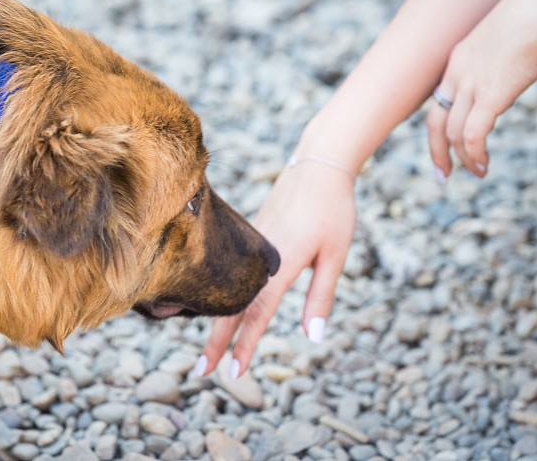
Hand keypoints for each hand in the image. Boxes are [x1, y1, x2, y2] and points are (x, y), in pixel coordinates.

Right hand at [194, 161, 355, 378]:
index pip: (257, 313)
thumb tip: (313, 337)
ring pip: (228, 289)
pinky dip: (222, 296)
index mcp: (281, 263)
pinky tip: (221, 308)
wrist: (318, 164)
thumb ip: (322, 297)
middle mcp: (258, 257)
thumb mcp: (335, 256)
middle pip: (232, 307)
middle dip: (216, 342)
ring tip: (208, 349)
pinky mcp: (251, 237)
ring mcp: (251, 245)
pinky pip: (231, 272)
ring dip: (217, 321)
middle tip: (201, 372)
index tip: (233, 372)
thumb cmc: (334, 210)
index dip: (245, 345)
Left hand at [428, 0, 536, 178]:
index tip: (444, 146)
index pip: (439, 101)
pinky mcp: (489, 95)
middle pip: (435, 122)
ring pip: (454, 132)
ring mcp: (470, 85)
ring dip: (464, 158)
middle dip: (437, 152)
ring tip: (478, 172)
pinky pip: (473, 134)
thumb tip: (506, 77)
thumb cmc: (533, 17)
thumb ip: (496, 62)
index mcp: (457, 61)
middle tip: (443, 175)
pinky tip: (483, 164)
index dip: (439, 127)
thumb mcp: (503, 39)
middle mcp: (457, 75)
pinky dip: (474, 153)